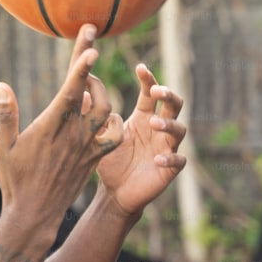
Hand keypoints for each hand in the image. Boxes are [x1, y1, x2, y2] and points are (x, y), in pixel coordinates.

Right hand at [0, 25, 114, 233]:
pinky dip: (113, 122)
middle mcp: (73, 135)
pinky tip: (105, 116)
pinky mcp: (94, 159)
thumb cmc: (14, 180)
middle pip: (92, 93)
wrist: (35, 214)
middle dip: (91, 66)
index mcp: (51, 127)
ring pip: (107, 111)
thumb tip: (1, 85)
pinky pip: (114, 137)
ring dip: (100, 91)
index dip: (82, 67)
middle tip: (89, 41)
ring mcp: (87, 147)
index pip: (71, 91)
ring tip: (88, 81)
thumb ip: (6, 115)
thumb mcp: (4, 147)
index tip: (91, 46)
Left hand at [95, 63, 186, 216]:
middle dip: (168, 95)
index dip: (149, 80)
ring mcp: (166, 147)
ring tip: (154, 123)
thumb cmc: (109, 160)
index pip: (151, 93)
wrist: (114, 193)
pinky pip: (178, 160)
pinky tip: (157, 159)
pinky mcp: (170, 168)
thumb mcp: (98, 135)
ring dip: (169, 124)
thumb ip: (93, 115)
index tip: (140, 68)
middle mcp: (158, 128)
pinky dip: (170, 158)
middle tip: (157, 91)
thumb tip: (82, 90)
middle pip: (173, 105)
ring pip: (179, 129)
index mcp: (143, 116)